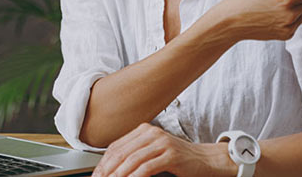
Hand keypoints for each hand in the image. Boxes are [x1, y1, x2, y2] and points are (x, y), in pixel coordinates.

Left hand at [91, 123, 235, 176]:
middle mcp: (152, 133)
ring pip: (132, 160)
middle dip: (107, 170)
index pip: (116, 146)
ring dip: (118, 175)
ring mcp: (162, 142)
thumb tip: (112, 169)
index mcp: (144, 130)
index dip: (103, 163)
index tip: (96, 176)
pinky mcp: (171, 154)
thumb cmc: (179, 159)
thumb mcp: (154, 152)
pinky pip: (147, 167)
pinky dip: (135, 176)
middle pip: (121, 152)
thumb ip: (135, 156)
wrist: (206, 159)